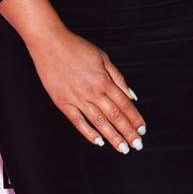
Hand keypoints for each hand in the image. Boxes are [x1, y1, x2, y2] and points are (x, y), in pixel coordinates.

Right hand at [28, 26, 145, 153]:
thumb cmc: (77, 48)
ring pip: (99, 122)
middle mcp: (93, 92)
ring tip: (122, 148)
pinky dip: (89, 133)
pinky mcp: (63, 103)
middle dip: (128, 132)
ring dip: (112, 137)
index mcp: (104, 81)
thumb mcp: (103, 58)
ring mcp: (77, 99)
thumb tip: (132, 95)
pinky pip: (78, 122)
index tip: (142, 130)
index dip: (135, 119)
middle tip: (137, 145)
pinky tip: (99, 142)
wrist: (50, 44)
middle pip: (115, 116)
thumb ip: (118, 78)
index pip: (125, 104)